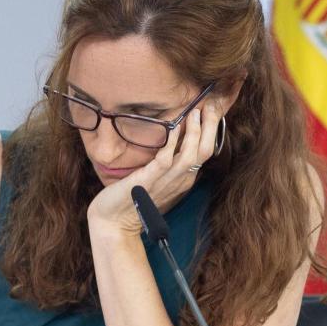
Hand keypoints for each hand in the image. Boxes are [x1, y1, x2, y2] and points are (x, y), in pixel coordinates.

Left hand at [87, 101, 220, 234]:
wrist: (114, 221)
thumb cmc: (134, 199)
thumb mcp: (158, 179)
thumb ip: (169, 162)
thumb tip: (174, 137)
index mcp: (184, 178)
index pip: (205, 151)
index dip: (211, 129)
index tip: (212, 109)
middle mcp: (180, 180)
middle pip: (205, 151)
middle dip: (210, 126)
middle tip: (211, 104)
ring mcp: (167, 181)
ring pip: (192, 154)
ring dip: (195, 131)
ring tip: (195, 111)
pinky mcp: (149, 180)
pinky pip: (166, 159)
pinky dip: (172, 142)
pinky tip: (174, 126)